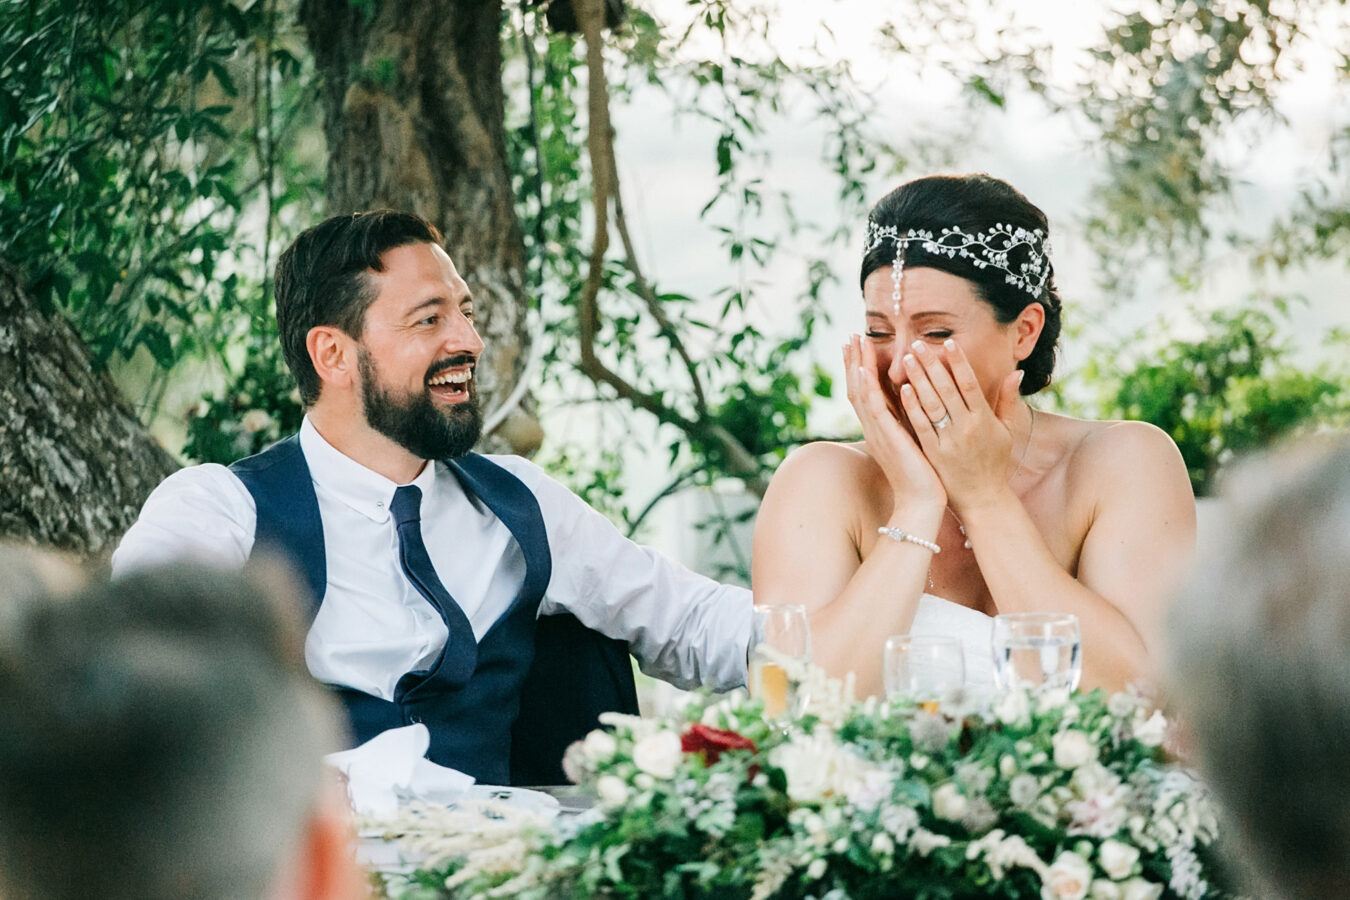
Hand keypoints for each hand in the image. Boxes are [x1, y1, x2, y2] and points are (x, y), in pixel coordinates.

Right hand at [843, 335, 945, 511]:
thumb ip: (910, 421)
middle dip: (855, 361)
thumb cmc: (923, 476)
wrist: (922, 503)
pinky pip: (875, 410)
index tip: (860, 346)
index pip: (866, 392)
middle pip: (858, 388)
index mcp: (881, 428)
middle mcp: (874, 428)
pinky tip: (864, 371)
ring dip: (858, 367)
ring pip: (862, 394)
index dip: (861, 368)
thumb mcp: (914, 442)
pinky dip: (868, 389)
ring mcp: (878, 433)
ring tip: (856, 343)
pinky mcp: (887, 439)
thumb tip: (915, 402)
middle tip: (851, 335)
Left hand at [896, 339, 1023, 511]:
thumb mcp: (1006, 432)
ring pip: (931, 404)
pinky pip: (920, 426)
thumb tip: (1017, 372)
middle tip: (917, 344)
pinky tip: (903, 389)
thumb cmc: (994, 463)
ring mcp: (949, 441)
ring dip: (918, 380)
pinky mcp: (934, 454)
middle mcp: (967, 428)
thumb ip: (1008, 401)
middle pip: (947, 389)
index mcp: (984, 419)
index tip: (947, 342)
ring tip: (906, 359)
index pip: (969, 383)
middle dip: (932, 364)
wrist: (982, 500)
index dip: (958, 361)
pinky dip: (912, 407)